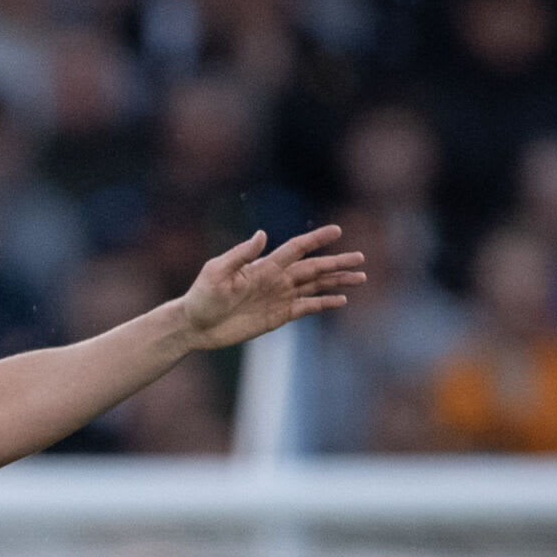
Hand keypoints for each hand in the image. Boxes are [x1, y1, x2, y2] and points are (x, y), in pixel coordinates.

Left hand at [177, 226, 364, 352]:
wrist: (194, 325)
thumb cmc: (201, 296)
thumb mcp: (217, 272)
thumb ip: (241, 254)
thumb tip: (262, 234)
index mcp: (264, 266)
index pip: (297, 249)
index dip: (316, 240)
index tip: (337, 231)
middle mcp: (276, 279)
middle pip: (314, 268)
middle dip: (337, 263)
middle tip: (362, 258)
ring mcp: (278, 297)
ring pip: (315, 286)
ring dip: (337, 282)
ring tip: (360, 277)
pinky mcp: (277, 316)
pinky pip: (306, 308)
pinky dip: (323, 303)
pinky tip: (340, 301)